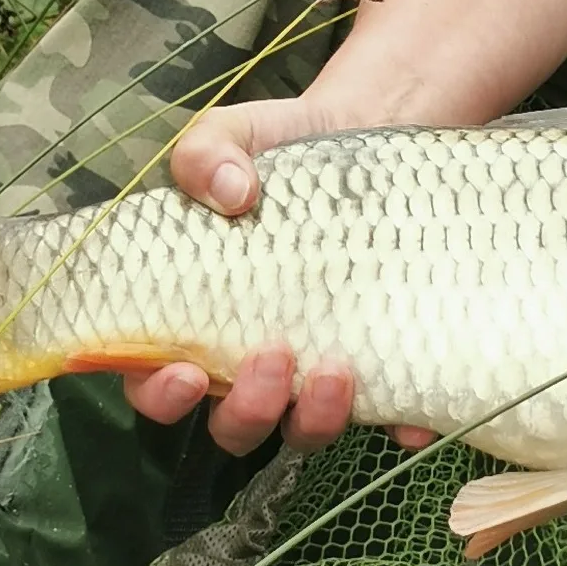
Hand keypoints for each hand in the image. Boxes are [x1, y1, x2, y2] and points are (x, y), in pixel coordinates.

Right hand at [122, 93, 435, 456]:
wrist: (367, 138)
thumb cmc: (281, 151)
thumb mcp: (232, 135)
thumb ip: (205, 154)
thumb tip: (231, 192)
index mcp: (193, 316)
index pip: (154, 379)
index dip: (160, 394)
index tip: (185, 373)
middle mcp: (248, 358)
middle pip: (232, 424)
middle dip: (247, 410)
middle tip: (274, 354)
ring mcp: (312, 369)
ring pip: (301, 430)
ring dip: (313, 418)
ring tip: (336, 369)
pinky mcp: (376, 362)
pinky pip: (387, 413)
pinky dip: (400, 425)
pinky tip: (412, 415)